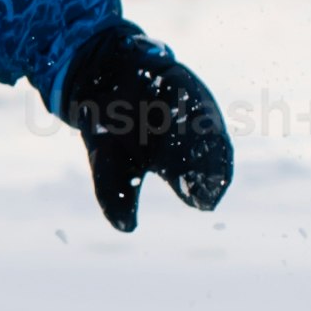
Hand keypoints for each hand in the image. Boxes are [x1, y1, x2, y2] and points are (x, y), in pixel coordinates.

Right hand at [63, 23, 230, 233]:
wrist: (98, 86)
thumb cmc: (109, 132)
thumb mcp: (107, 167)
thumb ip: (114, 197)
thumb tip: (126, 228)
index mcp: (176, 161)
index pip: (195, 180)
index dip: (201, 190)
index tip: (204, 202)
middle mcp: (187, 136)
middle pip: (204, 153)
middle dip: (209, 167)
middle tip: (212, 180)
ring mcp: (186, 108)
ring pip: (202, 124)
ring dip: (206, 137)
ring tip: (207, 149)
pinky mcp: (179, 82)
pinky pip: (188, 93)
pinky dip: (190, 104)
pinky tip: (190, 114)